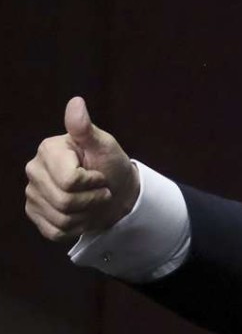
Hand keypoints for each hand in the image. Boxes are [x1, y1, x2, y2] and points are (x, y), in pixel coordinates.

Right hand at [24, 97, 139, 241]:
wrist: (116, 192)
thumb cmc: (111, 165)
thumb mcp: (105, 145)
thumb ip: (86, 129)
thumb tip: (76, 102)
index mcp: (48, 150)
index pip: (70, 181)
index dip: (93, 183)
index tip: (100, 176)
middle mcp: (34, 170)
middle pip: (66, 202)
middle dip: (92, 200)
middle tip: (100, 191)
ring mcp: (32, 193)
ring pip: (62, 219)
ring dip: (87, 215)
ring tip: (92, 202)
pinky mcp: (36, 214)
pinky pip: (55, 231)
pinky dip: (76, 228)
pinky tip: (82, 215)